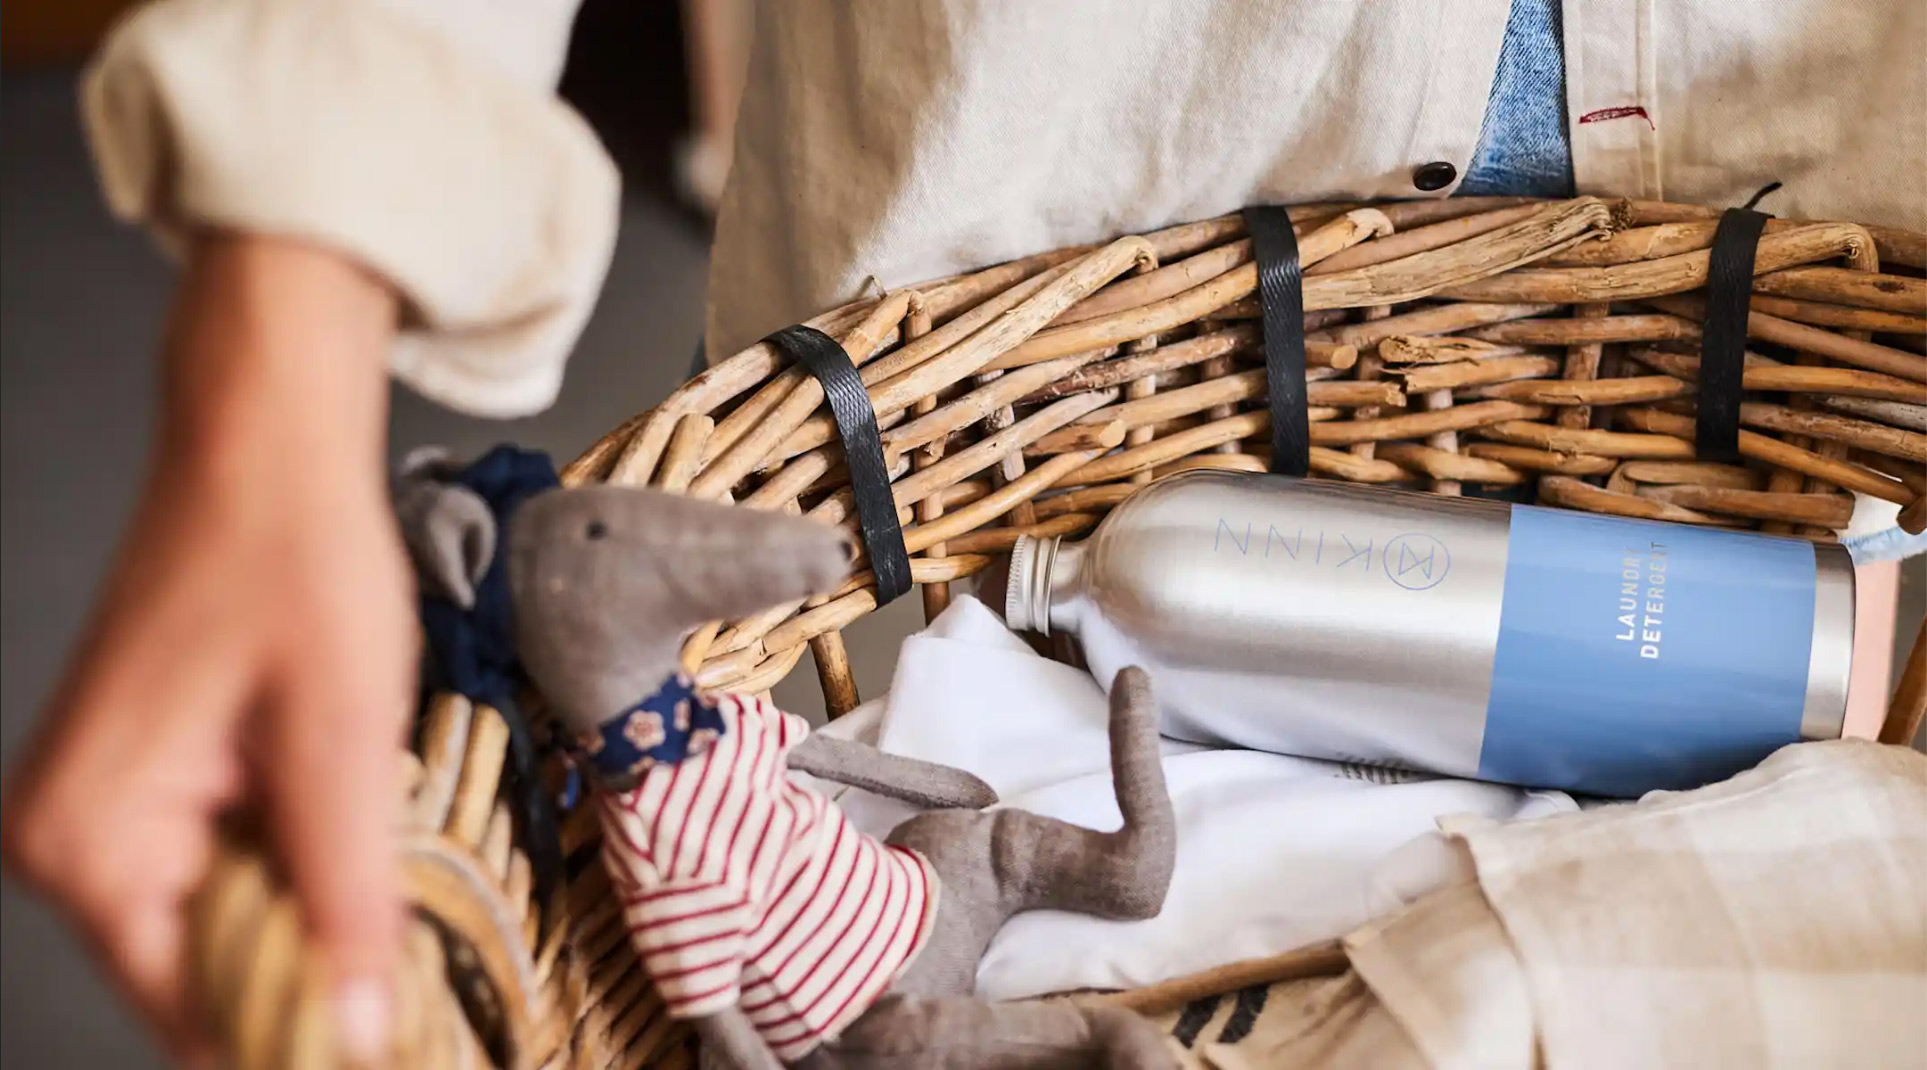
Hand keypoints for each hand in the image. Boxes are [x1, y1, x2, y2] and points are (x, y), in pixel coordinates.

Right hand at [1, 234, 408, 1061]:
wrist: (267, 451)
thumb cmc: (295, 560)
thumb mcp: (341, 737)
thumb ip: (342, 895)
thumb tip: (348, 1036)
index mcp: (90, 844)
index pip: (195, 1012)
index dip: (304, 1030)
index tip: (394, 1035)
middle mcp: (71, 843)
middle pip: (210, 975)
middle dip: (316, 966)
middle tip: (412, 944)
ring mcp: (105, 815)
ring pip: (229, 922)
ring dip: (314, 908)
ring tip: (381, 858)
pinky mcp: (149, 786)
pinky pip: (227, 868)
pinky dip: (297, 862)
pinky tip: (345, 816)